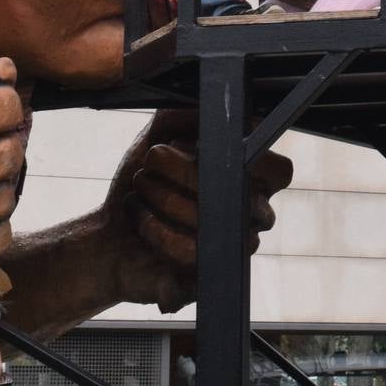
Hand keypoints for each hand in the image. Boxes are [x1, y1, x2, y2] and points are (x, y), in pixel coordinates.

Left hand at [98, 109, 295, 311]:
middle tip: (151, 163)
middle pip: (236, 191)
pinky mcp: (205, 279)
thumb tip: (215, 107)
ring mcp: (228, 250)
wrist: (106, 236)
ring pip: (210, 220)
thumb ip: (186, 114)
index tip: (208, 150)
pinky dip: (155, 230)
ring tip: (140, 190)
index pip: (279, 171)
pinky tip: (141, 222)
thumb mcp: (157, 135)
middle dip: (183, 171)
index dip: (253, 160)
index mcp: (246, 183)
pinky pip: (191, 253)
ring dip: (162, 198)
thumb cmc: (140, 185)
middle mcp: (246, 217)